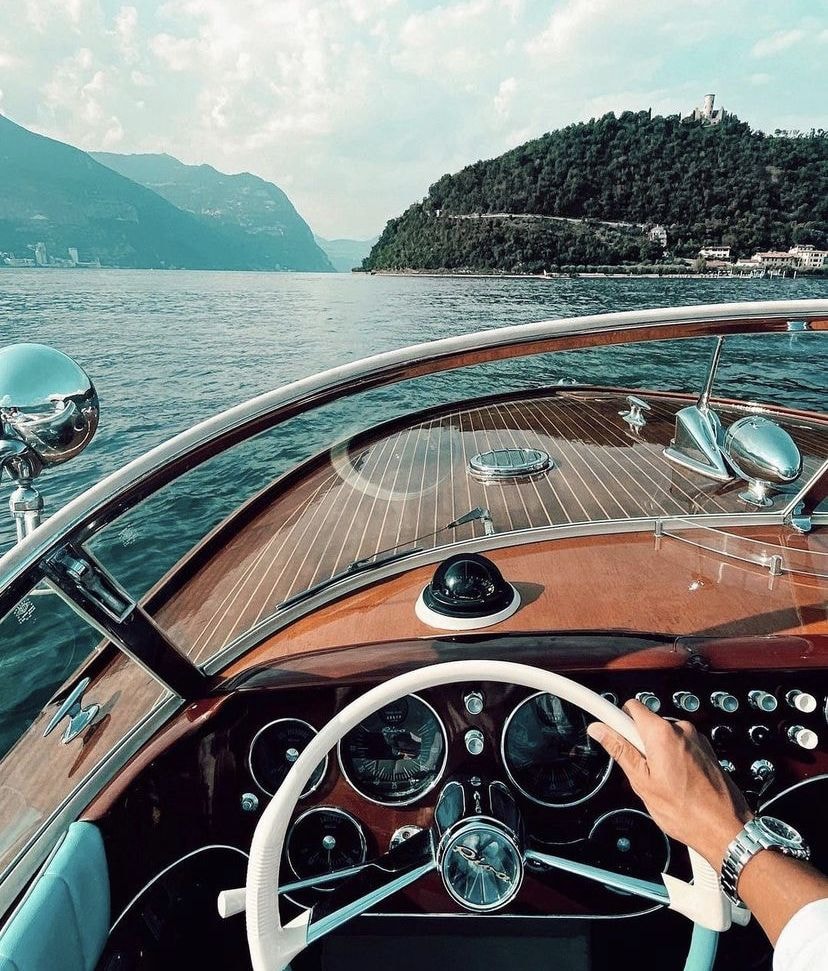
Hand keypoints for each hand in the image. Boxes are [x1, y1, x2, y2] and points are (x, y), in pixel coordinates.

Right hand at [587, 699, 752, 870]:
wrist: (725, 829)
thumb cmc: (687, 812)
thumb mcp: (642, 782)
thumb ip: (620, 751)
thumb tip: (600, 730)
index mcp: (663, 733)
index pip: (630, 707)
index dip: (613, 717)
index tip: (601, 721)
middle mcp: (681, 729)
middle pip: (647, 722)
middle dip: (637, 741)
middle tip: (639, 769)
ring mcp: (696, 739)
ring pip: (663, 736)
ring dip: (656, 751)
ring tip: (662, 781)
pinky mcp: (705, 750)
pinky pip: (679, 745)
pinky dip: (672, 757)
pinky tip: (676, 782)